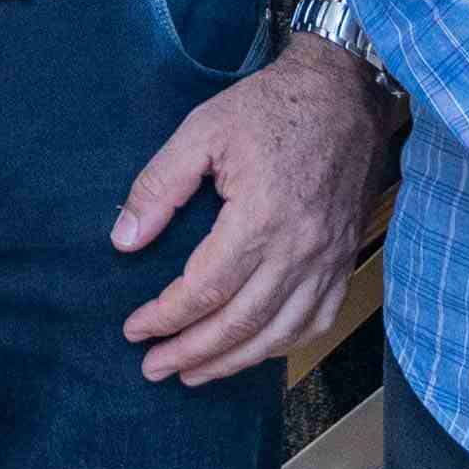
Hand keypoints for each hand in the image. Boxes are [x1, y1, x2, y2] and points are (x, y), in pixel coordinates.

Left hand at [113, 34, 388, 387]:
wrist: (345, 94)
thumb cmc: (270, 108)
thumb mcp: (202, 130)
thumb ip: (159, 186)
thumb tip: (124, 240)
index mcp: (261, 216)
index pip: (205, 289)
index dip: (165, 317)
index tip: (133, 329)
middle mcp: (299, 249)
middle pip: (240, 324)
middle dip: (190, 353)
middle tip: (153, 368)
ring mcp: (327, 259)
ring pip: (278, 334)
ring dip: (232, 362)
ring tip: (192, 374)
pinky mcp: (344, 259)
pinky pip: (316, 321)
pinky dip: (281, 346)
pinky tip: (252, 352)